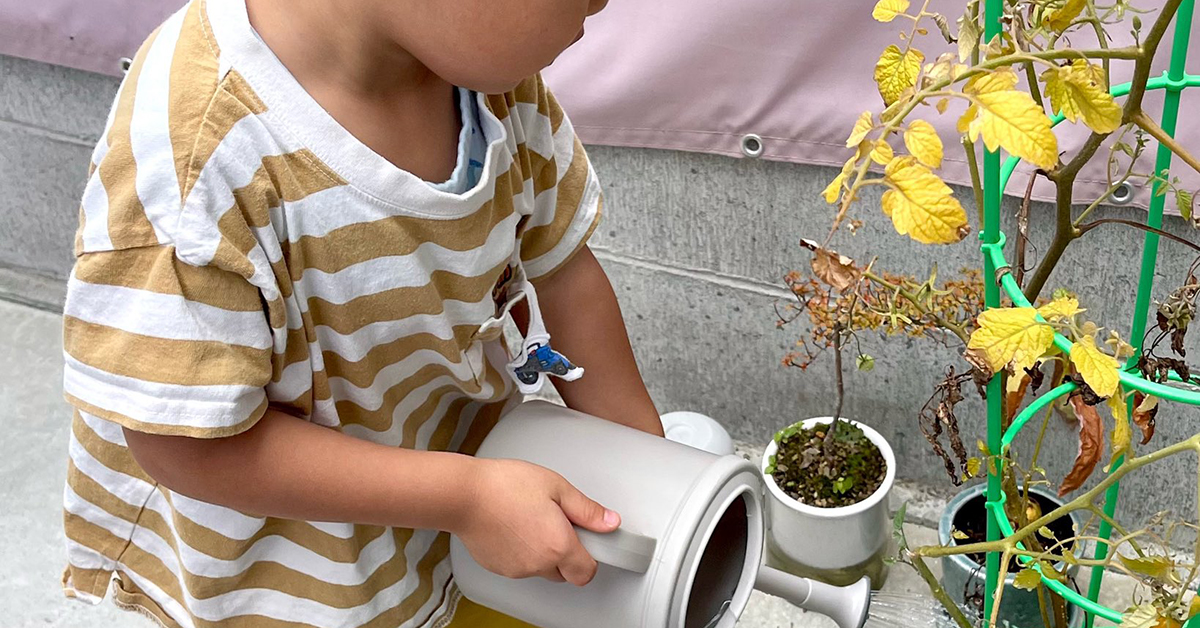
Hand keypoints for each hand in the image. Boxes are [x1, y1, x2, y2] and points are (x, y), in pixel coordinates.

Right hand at [453, 458, 619, 585]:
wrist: (464, 494)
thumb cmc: (505, 485)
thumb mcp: (556, 486)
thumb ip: (586, 509)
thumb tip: (609, 522)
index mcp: (558, 545)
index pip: (587, 572)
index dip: (590, 556)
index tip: (586, 538)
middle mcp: (538, 564)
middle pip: (565, 572)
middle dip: (566, 553)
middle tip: (556, 523)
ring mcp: (517, 569)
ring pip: (541, 569)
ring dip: (543, 552)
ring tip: (530, 519)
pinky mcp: (498, 568)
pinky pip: (519, 566)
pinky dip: (521, 552)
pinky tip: (514, 527)